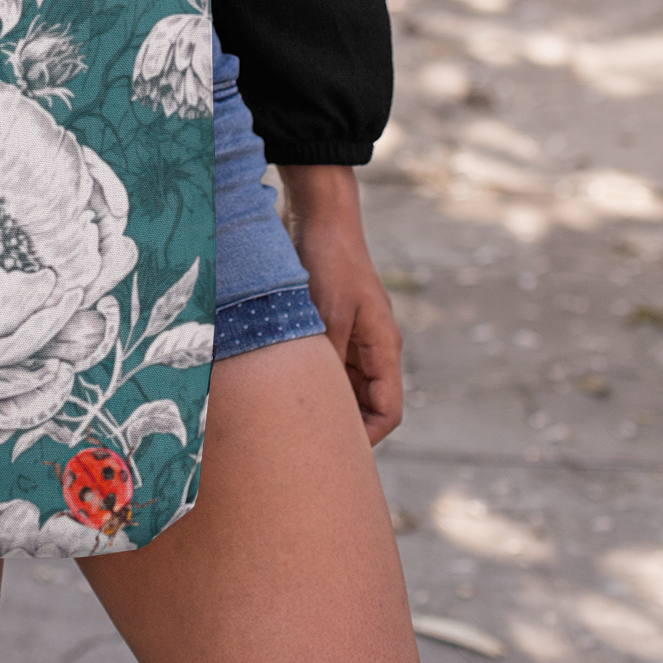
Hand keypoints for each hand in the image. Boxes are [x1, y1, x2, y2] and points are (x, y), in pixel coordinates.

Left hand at [279, 165, 403, 443]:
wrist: (318, 213)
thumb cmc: (330, 259)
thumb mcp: (329, 312)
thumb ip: (329, 359)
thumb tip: (320, 404)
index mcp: (382, 348)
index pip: (386, 411)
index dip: (365, 438)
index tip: (331, 449)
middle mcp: (369, 347)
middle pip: (363, 404)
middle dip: (338, 424)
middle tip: (300, 440)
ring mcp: (348, 336)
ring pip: (339, 386)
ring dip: (319, 399)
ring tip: (285, 416)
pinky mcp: (327, 324)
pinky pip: (321, 364)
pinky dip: (305, 377)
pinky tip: (276, 384)